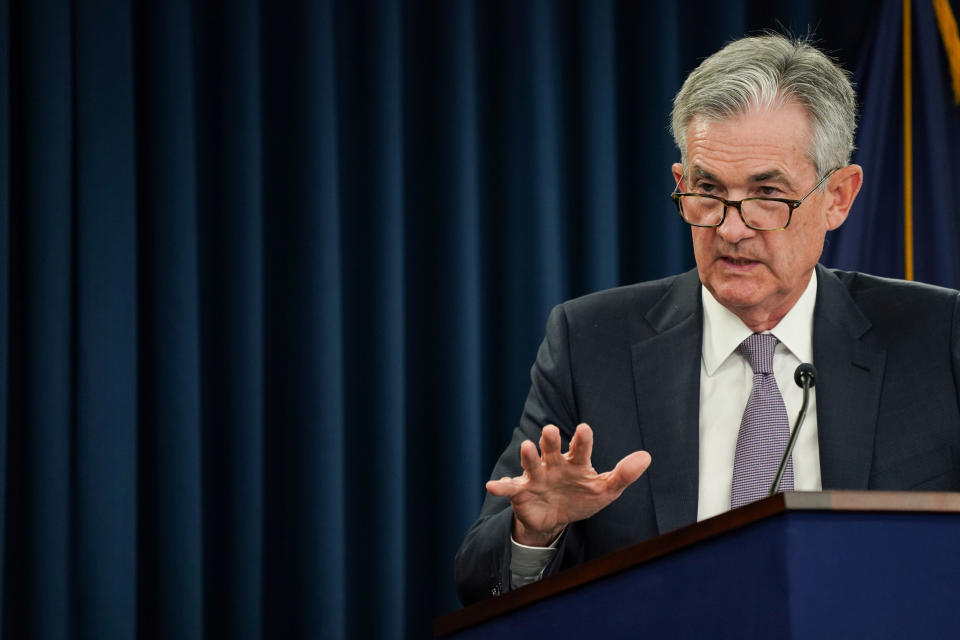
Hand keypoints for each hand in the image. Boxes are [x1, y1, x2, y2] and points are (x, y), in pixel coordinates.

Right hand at [486, 423, 651, 546]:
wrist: (555, 519)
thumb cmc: (581, 497)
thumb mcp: (605, 490)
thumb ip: (624, 474)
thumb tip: (647, 456)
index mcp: (575, 462)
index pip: (580, 448)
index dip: (582, 439)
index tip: (584, 429)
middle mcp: (553, 464)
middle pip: (551, 449)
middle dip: (549, 441)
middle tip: (550, 430)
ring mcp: (536, 476)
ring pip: (530, 463)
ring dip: (528, 455)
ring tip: (527, 447)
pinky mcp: (521, 492)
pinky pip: (510, 489)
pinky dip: (501, 486)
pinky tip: (493, 486)